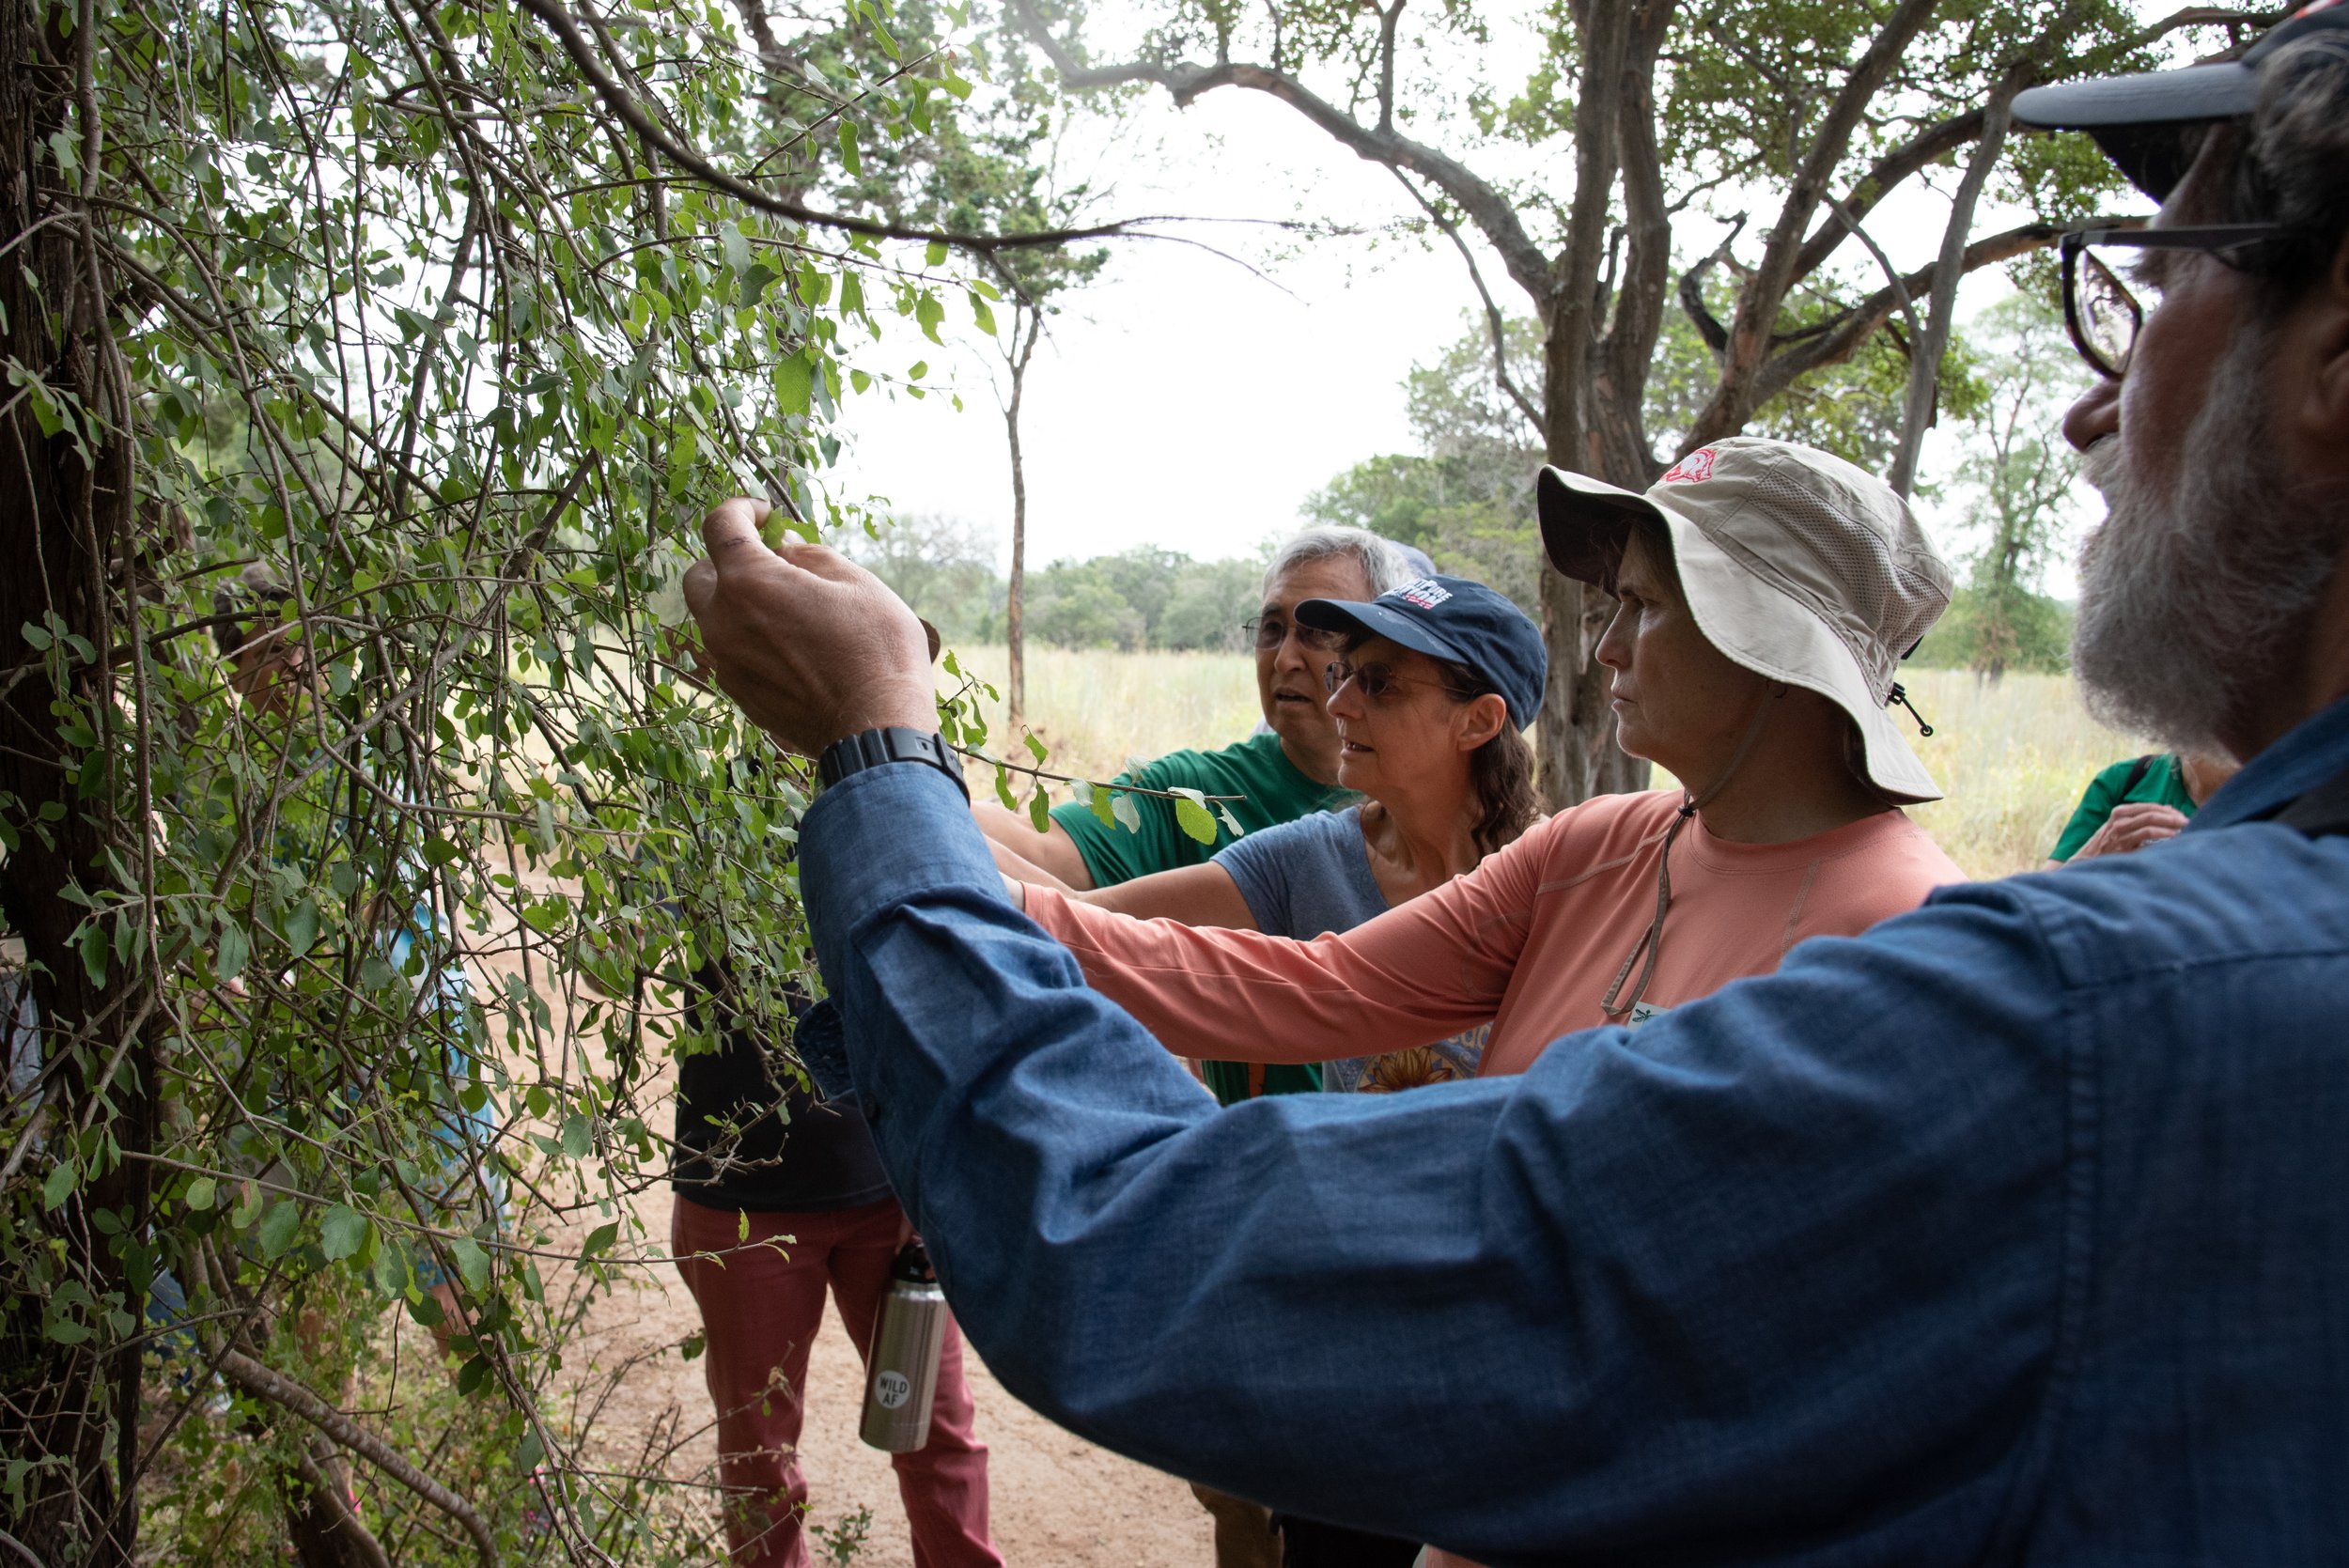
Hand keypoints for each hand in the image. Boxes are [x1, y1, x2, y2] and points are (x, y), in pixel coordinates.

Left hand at [681, 498, 935, 755]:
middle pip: (700, 576)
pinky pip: (730, 655)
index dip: (741, 508)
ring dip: (739, 606)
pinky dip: (749, 642)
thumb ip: (811, 555)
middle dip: (729, 563)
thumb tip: (784, 544)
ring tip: (787, 613)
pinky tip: (791, 650)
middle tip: (772, 566)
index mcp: (750, 582)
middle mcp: (723, 622)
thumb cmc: (877, 651)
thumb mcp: (858, 584)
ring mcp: (726, 663)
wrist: (877, 730)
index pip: (720, 524)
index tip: (765, 514)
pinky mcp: (738, 695)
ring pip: (713, 620)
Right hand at [2073, 800, 2189, 858]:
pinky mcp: (2122, 847)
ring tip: (2184, 831)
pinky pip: (2147, 838)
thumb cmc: (2106, 845)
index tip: (2181, 816)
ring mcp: (2120, 833)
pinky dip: (2163, 837)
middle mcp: (2119, 820)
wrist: (2086, 861)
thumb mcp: (2120, 826)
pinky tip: (2174, 841)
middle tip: (2187, 823)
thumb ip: (2141, 818)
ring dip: (2170, 827)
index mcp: (2119, 812)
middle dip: (2172, 817)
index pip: (2148, 806)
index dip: (2167, 810)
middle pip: (2151, 813)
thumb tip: (2168, 808)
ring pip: (2150, 824)